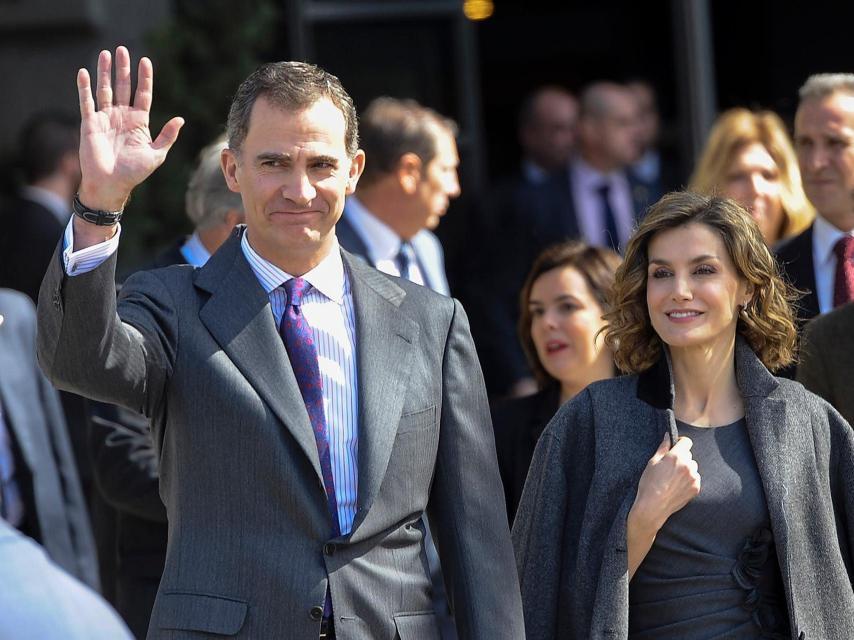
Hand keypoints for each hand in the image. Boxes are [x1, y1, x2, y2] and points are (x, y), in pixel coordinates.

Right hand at [76, 46, 183, 211]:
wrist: (111, 184)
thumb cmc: (134, 173)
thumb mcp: (156, 154)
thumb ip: (167, 136)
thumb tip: (181, 119)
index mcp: (139, 122)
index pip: (142, 95)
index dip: (144, 78)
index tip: (146, 61)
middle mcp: (122, 117)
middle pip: (124, 87)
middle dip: (124, 69)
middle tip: (123, 49)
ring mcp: (105, 118)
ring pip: (105, 89)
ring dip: (105, 72)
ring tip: (106, 53)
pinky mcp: (90, 123)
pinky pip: (86, 101)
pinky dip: (84, 87)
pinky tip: (84, 72)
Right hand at [630, 434, 700, 531]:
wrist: (653, 507)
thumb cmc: (649, 483)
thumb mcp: (652, 462)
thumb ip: (663, 448)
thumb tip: (668, 436)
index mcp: (676, 457)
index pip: (687, 442)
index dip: (680, 442)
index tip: (675, 447)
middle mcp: (688, 465)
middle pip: (689, 455)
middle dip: (681, 458)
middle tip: (669, 467)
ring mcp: (693, 478)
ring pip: (692, 467)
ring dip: (686, 469)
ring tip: (673, 478)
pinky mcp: (696, 488)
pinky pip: (695, 478)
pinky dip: (688, 480)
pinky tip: (677, 486)